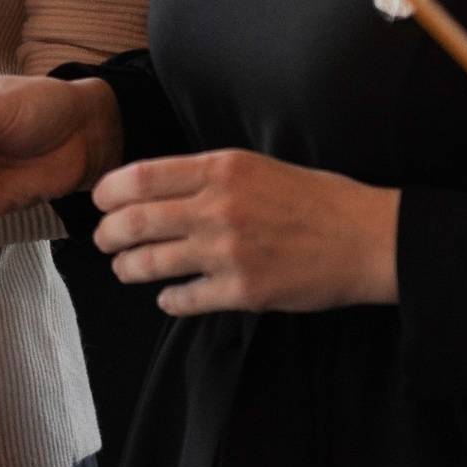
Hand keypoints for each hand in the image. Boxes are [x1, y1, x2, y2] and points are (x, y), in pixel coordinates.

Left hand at [92, 150, 399, 315]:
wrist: (367, 239)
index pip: (141, 177)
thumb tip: (157, 186)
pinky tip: (168, 297)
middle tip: (103, 240)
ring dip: (129, 268)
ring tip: (126, 268)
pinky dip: (168, 300)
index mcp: (220, 169)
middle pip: (135, 221)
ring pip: (152, 263)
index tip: (99, 202)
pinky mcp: (244, 290)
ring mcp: (229, 251)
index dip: (108, 192)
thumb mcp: (256, 166)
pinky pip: (185, 299)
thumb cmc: (316, 199)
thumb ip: (207, 176)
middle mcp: (218, 207)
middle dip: (108, 234)